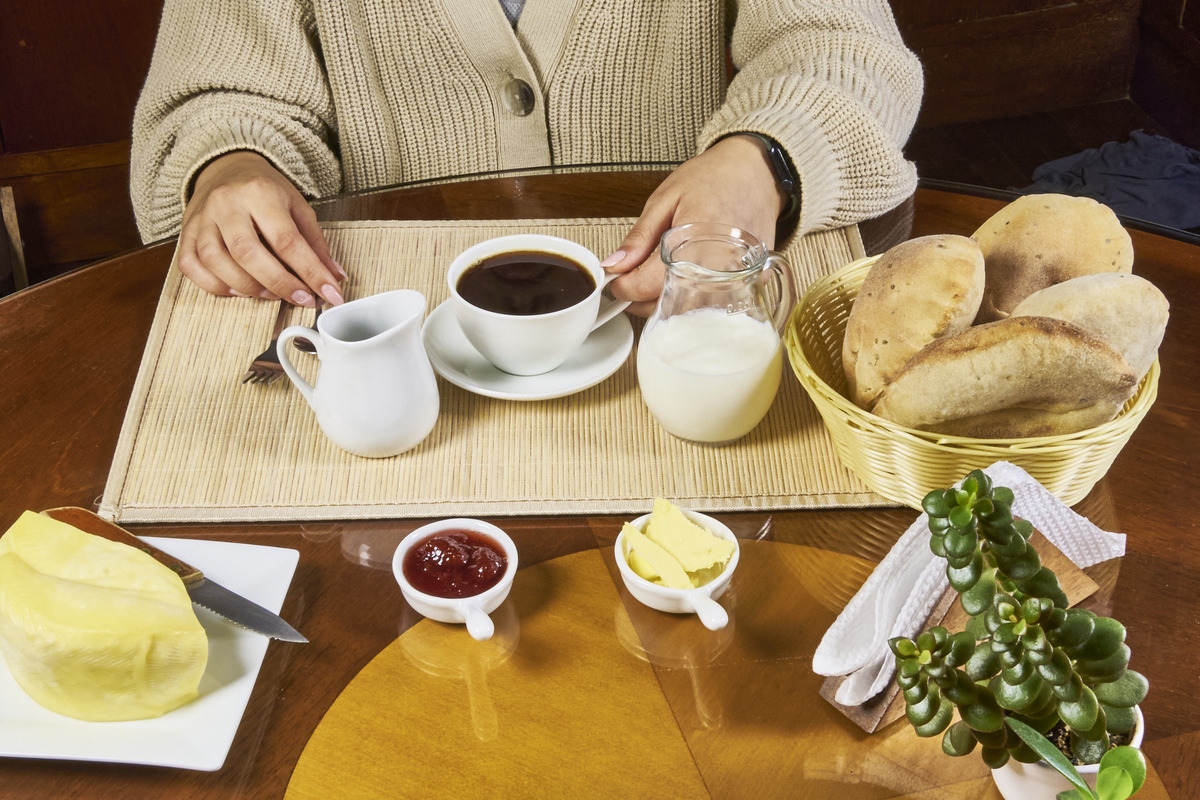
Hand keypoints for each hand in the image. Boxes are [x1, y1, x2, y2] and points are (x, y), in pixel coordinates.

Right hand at [177, 151, 345, 306]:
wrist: (226, 168)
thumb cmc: (265, 190)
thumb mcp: (297, 207)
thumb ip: (315, 243)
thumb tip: (334, 277)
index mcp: (260, 192)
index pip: (287, 241)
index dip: (310, 273)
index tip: (329, 294)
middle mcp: (226, 203)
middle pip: (248, 253)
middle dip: (279, 284)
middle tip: (301, 298)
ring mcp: (202, 218)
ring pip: (216, 261)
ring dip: (247, 287)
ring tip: (271, 293)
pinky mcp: (185, 231)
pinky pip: (190, 265)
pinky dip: (213, 285)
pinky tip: (236, 289)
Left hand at [602, 135, 787, 315]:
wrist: (758, 171)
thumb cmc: (714, 178)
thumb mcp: (665, 199)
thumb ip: (639, 238)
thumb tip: (614, 265)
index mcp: (693, 244)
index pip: (647, 287)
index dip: (624, 287)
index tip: (617, 279)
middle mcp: (719, 267)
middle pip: (668, 307)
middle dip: (641, 299)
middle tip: (635, 279)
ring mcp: (737, 279)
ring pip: (690, 312)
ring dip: (667, 302)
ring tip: (659, 279)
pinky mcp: (749, 284)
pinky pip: (714, 305)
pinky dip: (693, 299)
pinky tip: (686, 281)